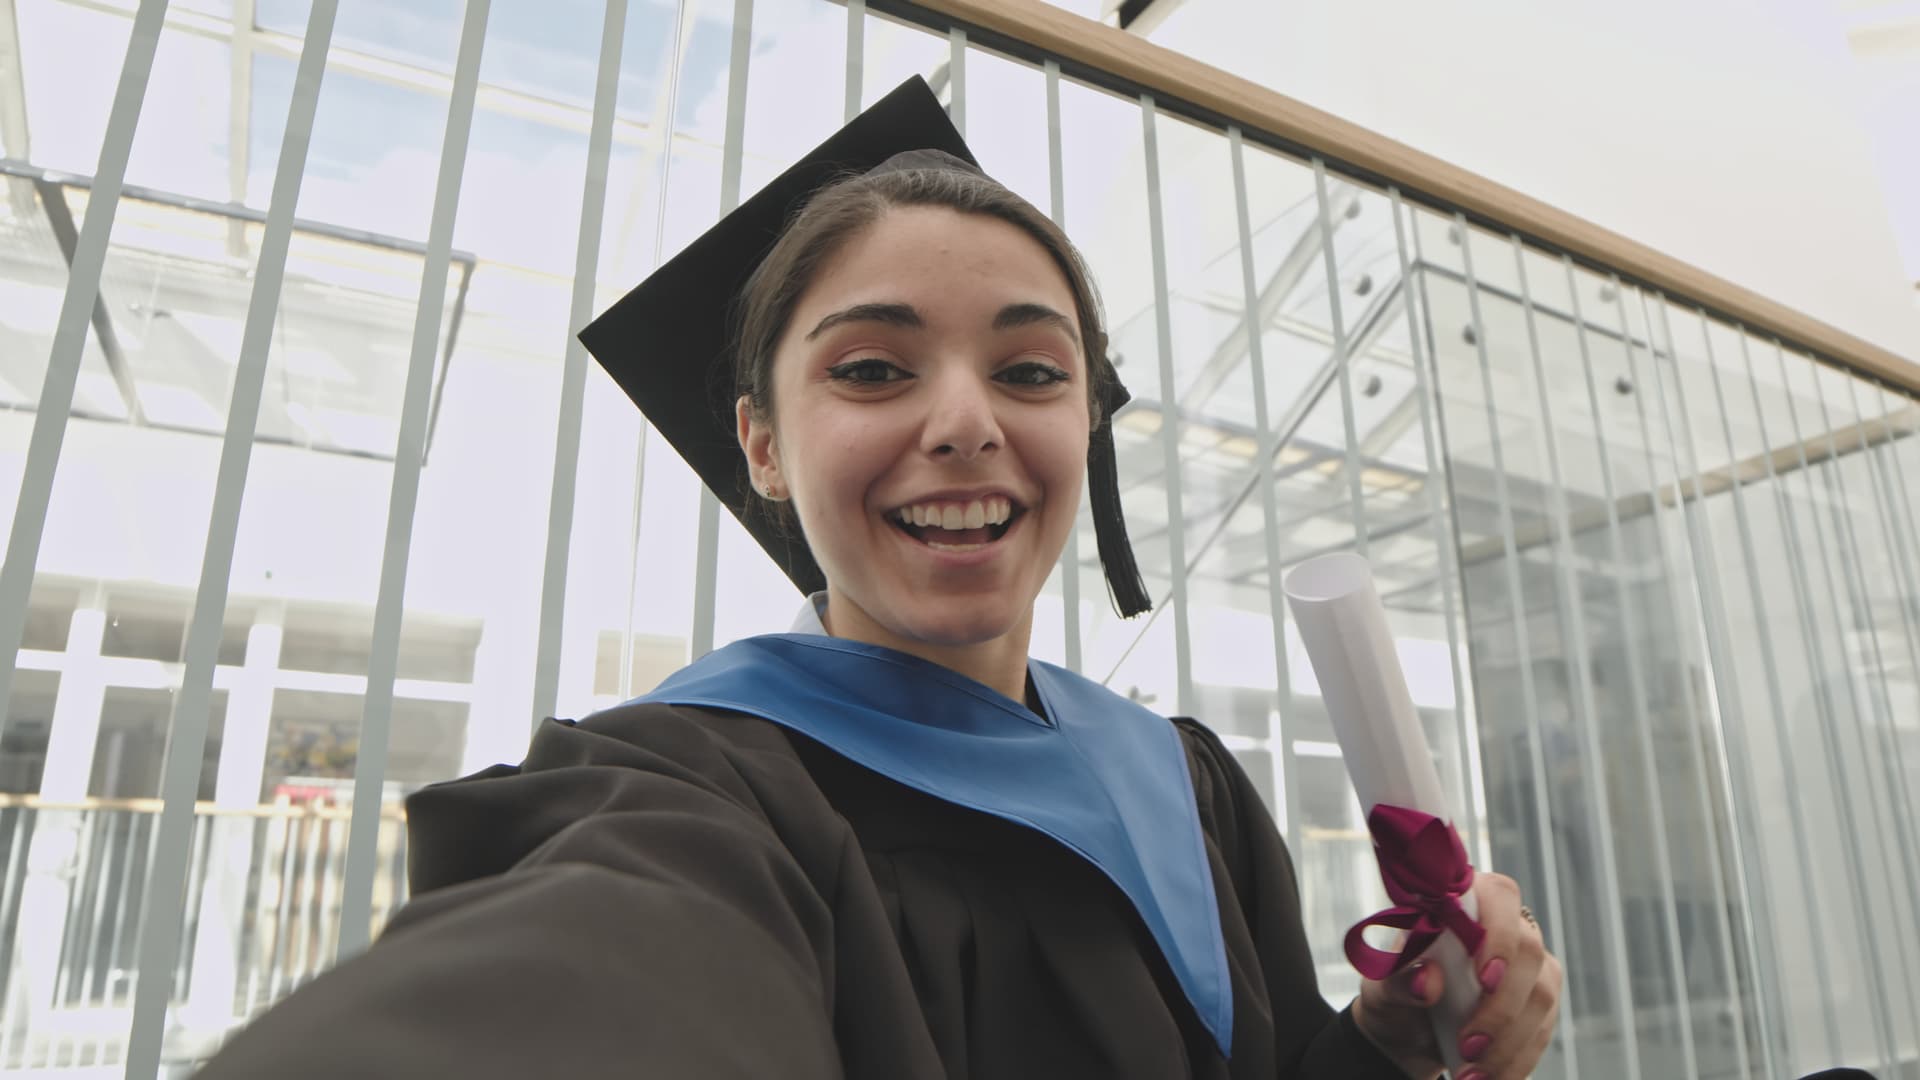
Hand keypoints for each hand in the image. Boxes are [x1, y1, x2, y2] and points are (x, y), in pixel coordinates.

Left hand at [1350, 872, 1560, 1079]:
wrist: (1408, 1032)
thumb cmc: (1397, 991)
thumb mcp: (1383, 987)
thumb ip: (1400, 979)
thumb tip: (1428, 981)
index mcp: (1466, 903)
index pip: (1500, 896)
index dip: (1500, 933)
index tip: (1484, 976)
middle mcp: (1507, 928)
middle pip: (1529, 954)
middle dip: (1500, 1007)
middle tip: (1468, 1045)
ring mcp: (1530, 967)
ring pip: (1541, 998)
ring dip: (1508, 1043)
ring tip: (1471, 1075)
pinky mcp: (1539, 1003)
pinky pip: (1542, 1032)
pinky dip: (1516, 1061)